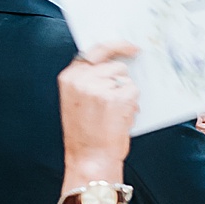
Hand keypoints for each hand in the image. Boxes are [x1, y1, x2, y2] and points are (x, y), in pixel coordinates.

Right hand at [58, 44, 138, 179]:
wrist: (90, 157)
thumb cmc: (86, 133)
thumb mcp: (76, 101)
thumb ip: (89, 80)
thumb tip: (116, 65)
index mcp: (69, 78)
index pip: (95, 51)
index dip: (115, 46)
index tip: (129, 46)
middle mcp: (83, 79)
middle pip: (115, 64)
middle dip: (124, 72)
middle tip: (133, 65)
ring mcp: (102, 87)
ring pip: (126, 79)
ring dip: (126, 92)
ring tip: (115, 112)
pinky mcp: (119, 96)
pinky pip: (134, 91)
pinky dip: (133, 103)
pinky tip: (122, 117)